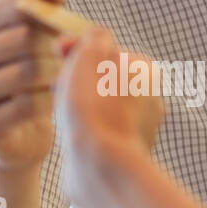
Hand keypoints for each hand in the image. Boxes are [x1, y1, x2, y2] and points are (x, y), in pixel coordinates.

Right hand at [0, 0, 66, 171]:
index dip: (54, 18)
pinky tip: (63, 103)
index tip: (76, 31)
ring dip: (59, 76)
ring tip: (76, 80)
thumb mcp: (40, 36)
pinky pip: (26, 106)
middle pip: (24, 40)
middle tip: (84, 60)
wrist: (23, 134)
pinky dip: (52, 103)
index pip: (18, 8)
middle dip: (60, 49)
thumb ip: (44, 4)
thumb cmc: (33, 73)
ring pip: (27, 73)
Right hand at [55, 27, 165, 207]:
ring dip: (77, 105)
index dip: (78, 48)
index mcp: (146, 70)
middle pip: (102, 77)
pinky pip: (97, 132)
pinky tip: (71, 136)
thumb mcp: (91, 56)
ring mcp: (138, 128)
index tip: (58, 53)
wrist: (101, 169)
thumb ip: (94, 38)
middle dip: (77, 79)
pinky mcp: (123, 153)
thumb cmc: (94, 110)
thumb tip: (95, 38)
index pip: (106, 49)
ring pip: (99, 105)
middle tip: (56, 86)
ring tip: (63, 114)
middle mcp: (149, 98)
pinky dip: (83, 130)